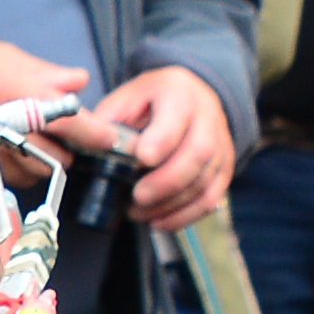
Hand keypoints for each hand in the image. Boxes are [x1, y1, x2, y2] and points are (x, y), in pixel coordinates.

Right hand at [0, 35, 96, 199]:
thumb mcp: (3, 57)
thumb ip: (45, 73)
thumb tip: (77, 80)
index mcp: (26, 98)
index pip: (75, 123)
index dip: (98, 134)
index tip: (111, 140)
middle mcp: (14, 131)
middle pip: (60, 157)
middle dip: (64, 148)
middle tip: (58, 132)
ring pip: (37, 171)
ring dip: (40, 159)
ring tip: (26, 138)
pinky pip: (13, 177)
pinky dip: (18, 166)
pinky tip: (6, 148)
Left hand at [87, 65, 238, 232]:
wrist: (188, 98)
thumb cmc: (149, 103)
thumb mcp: (124, 100)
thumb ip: (108, 123)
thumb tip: (89, 150)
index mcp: (179, 92)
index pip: (177, 116)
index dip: (161, 140)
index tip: (141, 159)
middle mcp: (207, 115)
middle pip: (198, 152)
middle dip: (166, 181)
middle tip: (137, 198)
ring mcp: (221, 142)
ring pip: (205, 180)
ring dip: (170, 204)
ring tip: (138, 213)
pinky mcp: (224, 167)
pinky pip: (211, 198)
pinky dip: (184, 216)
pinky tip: (158, 221)